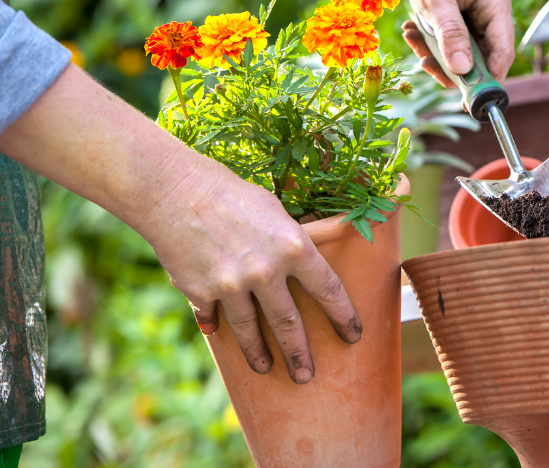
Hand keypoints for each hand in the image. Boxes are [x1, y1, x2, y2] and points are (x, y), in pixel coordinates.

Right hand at [146, 160, 360, 382]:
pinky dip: (216, 326)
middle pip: (289, 324)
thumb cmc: (231, 193)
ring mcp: (233, 286)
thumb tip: (300, 266)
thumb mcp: (274, 211)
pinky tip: (218, 334)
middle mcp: (267, 271)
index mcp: (293, 246)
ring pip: (250, 332)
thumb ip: (288, 242)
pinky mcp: (202, 293)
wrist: (176, 192)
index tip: (353, 334)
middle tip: (307, 375)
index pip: (328, 289)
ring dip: (259, 354)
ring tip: (266, 368)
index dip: (343, 315)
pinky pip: (214, 317)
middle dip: (301, 354)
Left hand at [280, 0, 514, 85]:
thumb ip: (451, 35)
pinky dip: (431, 42)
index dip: (488, 79)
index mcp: (496, 1)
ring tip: (412, 38)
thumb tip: (464, 71)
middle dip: (452, 65)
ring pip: (463, 51)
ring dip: (436, 53)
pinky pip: (450, 40)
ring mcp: (475, 12)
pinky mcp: (459, 14)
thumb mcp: (434, 0)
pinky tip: (413, 30)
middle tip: (424, 64)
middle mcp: (491, 9)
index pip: (503, 52)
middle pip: (482, 56)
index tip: (466, 100)